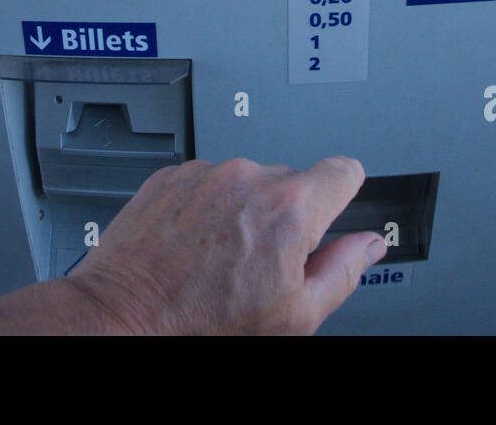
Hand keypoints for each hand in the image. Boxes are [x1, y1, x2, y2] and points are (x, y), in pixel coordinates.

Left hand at [64, 156, 385, 334]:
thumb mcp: (295, 316)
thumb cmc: (203, 324)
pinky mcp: (171, 176)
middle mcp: (248, 177)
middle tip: (262, 261)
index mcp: (290, 207)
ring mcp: (205, 173)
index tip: (335, 206)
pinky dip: (205, 207)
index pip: (343, 170)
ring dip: (241, 209)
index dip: (343, 192)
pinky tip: (193, 245)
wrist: (126, 318)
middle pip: (291, 182)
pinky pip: (205, 182)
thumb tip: (368, 245)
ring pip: (245, 182)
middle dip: (285, 214)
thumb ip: (343, 271)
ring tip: (219, 257)